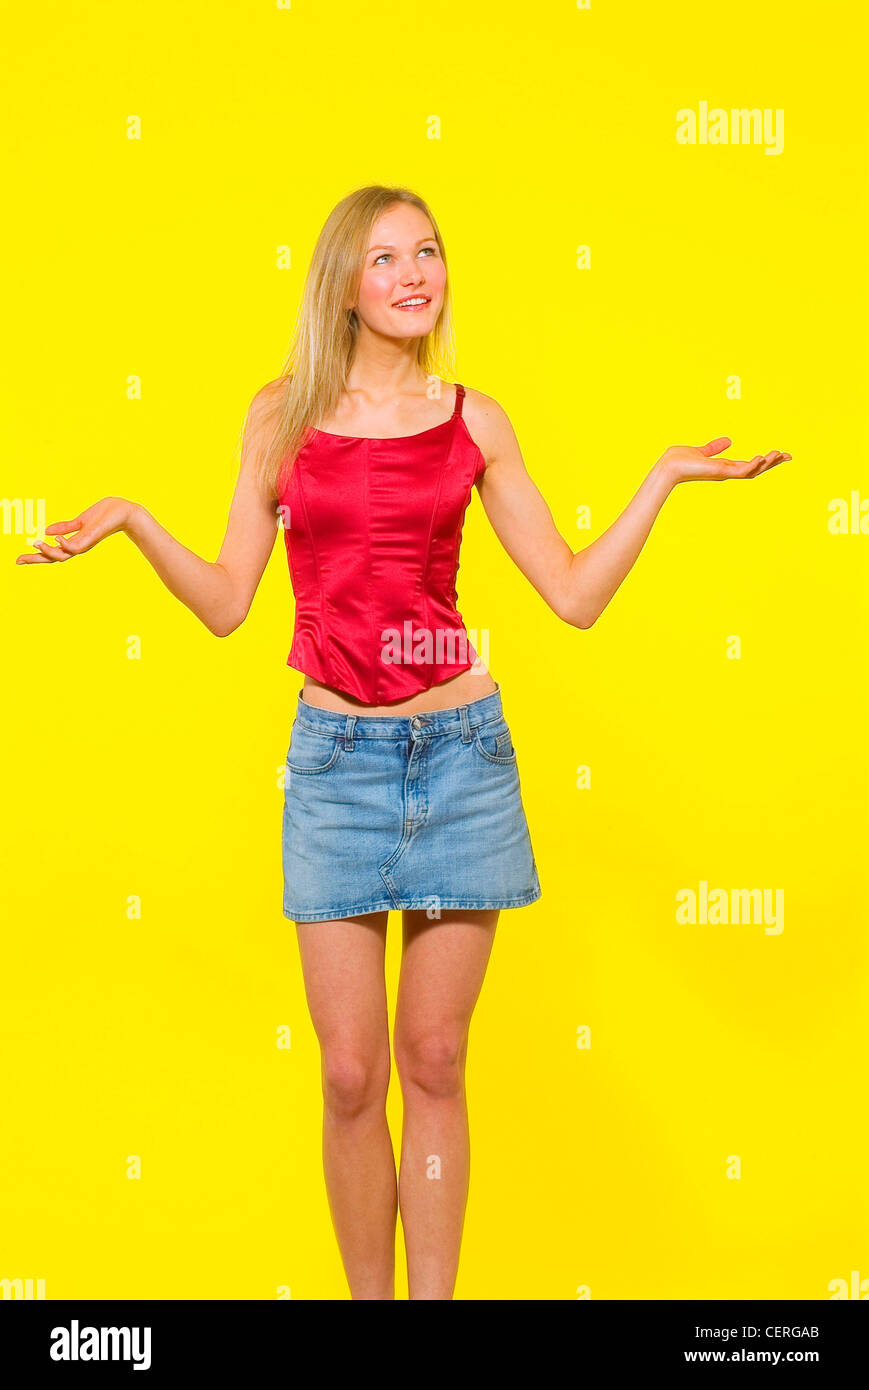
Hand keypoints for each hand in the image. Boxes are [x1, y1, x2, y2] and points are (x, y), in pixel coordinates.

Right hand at [15, 497, 136, 563]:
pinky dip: (64, 544)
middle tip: (18, 560)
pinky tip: (56, 538)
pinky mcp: (91, 538)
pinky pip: (75, 547)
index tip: (19, 559)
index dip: (36, 556)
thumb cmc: (105, 515)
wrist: (124, 512)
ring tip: (35, 542)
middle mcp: (78, 547)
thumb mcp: (80, 520)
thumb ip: (65, 526)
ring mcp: (84, 544)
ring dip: (47, 551)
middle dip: (35, 560)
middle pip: (53, 559)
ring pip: (62, 556)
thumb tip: (47, 531)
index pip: (52, 553)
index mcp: (74, 543)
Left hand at [658, 438, 790, 485]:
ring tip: (780, 455)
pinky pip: (741, 471)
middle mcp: (727, 472)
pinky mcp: (720, 473)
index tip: (780, 454)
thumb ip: (715, 447)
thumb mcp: (702, 451)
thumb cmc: (680, 460)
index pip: (750, 465)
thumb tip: (729, 440)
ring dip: (767, 463)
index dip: (765, 461)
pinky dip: (753, 465)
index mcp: (725, 467)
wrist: (667, 466)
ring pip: (752, 471)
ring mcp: (725, 474)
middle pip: (756, 469)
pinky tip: (762, 457)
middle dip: (773, 463)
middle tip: (789, 456)